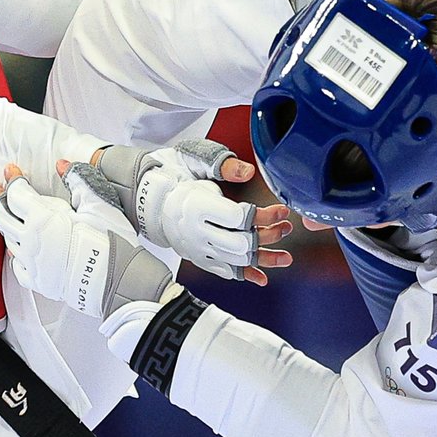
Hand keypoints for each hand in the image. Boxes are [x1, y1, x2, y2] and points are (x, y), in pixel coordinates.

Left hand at [0, 163, 174, 318]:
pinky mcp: (36, 280)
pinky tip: (17, 246)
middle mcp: (30, 240)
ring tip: (4, 211)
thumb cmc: (109, 241)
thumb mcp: (97, 203)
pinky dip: (15, 251)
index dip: (12, 179)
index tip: (12, 170)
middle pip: (1, 214)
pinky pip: (16, 263)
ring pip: (6, 237)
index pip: (16, 193)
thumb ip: (77, 180)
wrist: (116, 280)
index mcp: (42, 218)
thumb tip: (61, 165)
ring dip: (4, 221)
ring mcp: (31, 262)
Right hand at [92, 140, 292, 283]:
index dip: (264, 216)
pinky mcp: (198, 257)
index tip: (281, 210)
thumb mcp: (197, 159)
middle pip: (239, 244)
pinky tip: (262, 277)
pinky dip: (243, 275)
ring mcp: (196, 248)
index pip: (238, 218)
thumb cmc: (178, 173)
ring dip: (263, 259)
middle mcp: (195, 231)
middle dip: (267, 237)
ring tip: (285, 257)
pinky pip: (223, 271)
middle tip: (285, 227)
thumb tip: (246, 172)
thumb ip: (223, 164)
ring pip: (235, 261)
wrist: (151, 197)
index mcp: (197, 205)